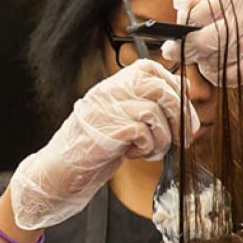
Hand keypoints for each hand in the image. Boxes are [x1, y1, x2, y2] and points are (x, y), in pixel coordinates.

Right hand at [9, 60, 194, 229]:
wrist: (59, 172)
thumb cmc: (92, 150)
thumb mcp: (121, 121)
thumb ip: (145, 104)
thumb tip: (183, 90)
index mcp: (110, 86)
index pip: (150, 69)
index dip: (173, 89)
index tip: (180, 114)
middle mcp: (107, 93)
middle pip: (159, 88)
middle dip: (179, 116)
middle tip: (182, 137)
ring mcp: (105, 110)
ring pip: (154, 111)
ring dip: (163, 136)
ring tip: (151, 151)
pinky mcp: (107, 130)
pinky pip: (143, 132)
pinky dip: (148, 148)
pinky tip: (134, 155)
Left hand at [161, 0, 242, 88]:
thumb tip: (179, 5)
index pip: (194, 12)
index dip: (181, 23)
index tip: (177, 29)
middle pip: (199, 41)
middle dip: (181, 48)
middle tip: (172, 50)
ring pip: (210, 62)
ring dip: (201, 61)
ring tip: (204, 54)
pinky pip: (225, 77)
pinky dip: (217, 73)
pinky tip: (221, 63)